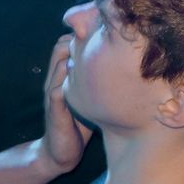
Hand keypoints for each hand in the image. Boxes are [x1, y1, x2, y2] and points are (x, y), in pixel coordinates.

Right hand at [36, 35, 93, 175]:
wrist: (60, 152)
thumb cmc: (79, 124)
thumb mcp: (91, 98)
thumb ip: (101, 83)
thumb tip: (130, 69)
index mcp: (64, 74)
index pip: (68, 43)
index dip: (85, 34)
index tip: (106, 31)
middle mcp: (56, 79)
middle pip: (62, 46)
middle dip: (81, 38)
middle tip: (104, 38)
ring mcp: (53, 91)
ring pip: (59, 62)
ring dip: (76, 54)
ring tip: (97, 52)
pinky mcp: (54, 108)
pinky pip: (58, 88)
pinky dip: (70, 80)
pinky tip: (89, 79)